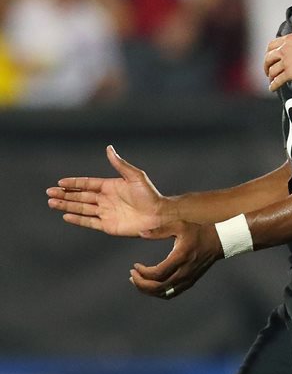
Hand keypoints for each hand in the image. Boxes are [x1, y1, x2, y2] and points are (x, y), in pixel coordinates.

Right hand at [47, 145, 168, 236]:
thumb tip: (109, 148)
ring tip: (51, 202)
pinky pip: (89, 221)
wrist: (159, 215)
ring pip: (81, 208)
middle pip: (81, 196)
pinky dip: (77, 219)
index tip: (60, 182)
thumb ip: (120, 165)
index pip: (87, 184)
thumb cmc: (150, 195)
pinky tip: (65, 215)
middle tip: (49, 192)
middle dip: (65, 194)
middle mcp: (106, 199)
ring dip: (66, 205)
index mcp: (111, 186)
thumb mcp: (135, 177)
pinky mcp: (108, 225)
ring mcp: (106, 212)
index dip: (74, 183)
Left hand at [129, 220, 222, 299]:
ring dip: (148, 290)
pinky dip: (159, 293)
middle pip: (158, 287)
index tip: (135, 265)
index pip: (157, 273)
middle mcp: (184, 271)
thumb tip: (140, 233)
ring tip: (138, 282)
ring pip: (164, 293)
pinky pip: (172, 293)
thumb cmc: (198, 232)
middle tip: (132, 275)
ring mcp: (188, 278)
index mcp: (180, 257)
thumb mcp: (179, 225)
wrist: (219, 241)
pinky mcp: (190, 281)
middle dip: (141, 284)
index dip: (142, 272)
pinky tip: (152, 286)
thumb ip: (159, 230)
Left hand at [264, 19, 291, 89]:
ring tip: (271, 80)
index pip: (272, 45)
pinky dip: (274, 85)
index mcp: (289, 40)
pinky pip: (278, 80)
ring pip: (272, 70)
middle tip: (268, 69)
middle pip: (268, 58)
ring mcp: (287, 62)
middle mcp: (285, 50)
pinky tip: (273, 88)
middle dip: (266, 65)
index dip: (269, 52)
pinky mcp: (290, 73)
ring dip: (270, 76)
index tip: (270, 56)